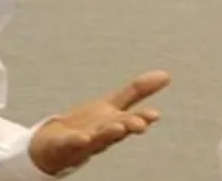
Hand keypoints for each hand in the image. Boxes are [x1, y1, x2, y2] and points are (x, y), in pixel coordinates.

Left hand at [28, 70, 170, 175]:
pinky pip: (71, 143)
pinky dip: (77, 141)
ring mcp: (84, 140)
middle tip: (140, 124)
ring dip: (109, 133)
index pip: (131, 117)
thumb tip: (166, 75)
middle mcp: (102, 133)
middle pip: (117, 129)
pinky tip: (83, 137)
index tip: (155, 115)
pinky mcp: (64, 145)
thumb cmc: (89, 126)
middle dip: (129, 126)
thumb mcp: (113, 104)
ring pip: (99, 138)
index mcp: (114, 121)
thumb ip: (138, 90)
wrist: (55, 145)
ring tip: (118, 128)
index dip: (142, 116)